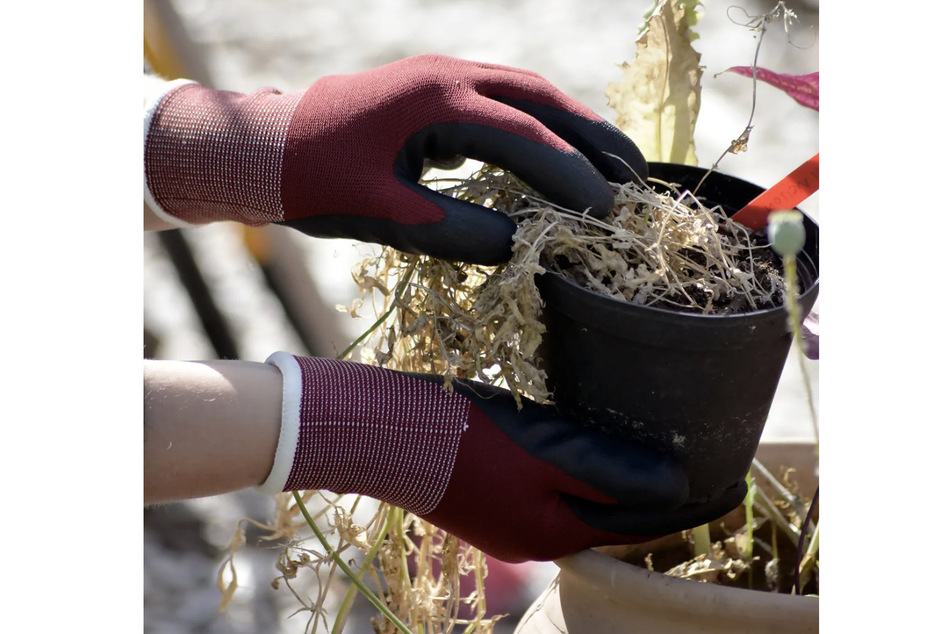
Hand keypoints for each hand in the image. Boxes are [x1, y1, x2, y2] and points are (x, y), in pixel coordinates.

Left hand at [143, 55, 646, 264]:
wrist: (266, 146)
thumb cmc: (318, 182)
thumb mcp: (385, 214)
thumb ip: (454, 230)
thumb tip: (521, 246)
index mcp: (439, 102)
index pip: (526, 139)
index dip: (571, 177)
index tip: (606, 212)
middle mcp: (449, 75)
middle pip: (542, 100)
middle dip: (592, 137)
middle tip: (636, 172)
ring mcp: (443, 74)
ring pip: (527, 91)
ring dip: (572, 123)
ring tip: (614, 155)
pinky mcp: (435, 86)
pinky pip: (503, 95)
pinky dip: (539, 120)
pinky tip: (556, 145)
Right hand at [262, 353, 744, 562]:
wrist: (381, 431)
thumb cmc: (463, 433)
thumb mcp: (545, 448)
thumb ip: (611, 470)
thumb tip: (675, 485)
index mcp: (554, 529)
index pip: (638, 524)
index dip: (683, 502)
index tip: (721, 480)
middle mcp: (536, 535)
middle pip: (612, 518)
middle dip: (654, 495)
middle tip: (694, 463)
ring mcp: (509, 520)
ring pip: (582, 504)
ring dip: (619, 485)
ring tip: (652, 455)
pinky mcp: (489, 499)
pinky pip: (551, 493)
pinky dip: (582, 478)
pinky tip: (590, 453)